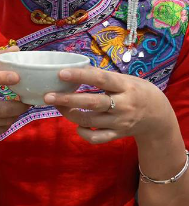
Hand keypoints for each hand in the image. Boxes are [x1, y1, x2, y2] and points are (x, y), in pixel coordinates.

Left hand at [43, 67, 177, 144]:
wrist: (158, 116)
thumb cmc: (136, 91)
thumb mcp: (125, 79)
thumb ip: (103, 76)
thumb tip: (77, 67)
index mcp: (125, 86)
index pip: (100, 79)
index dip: (80, 76)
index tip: (61, 73)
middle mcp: (123, 105)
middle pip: (92, 102)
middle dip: (68, 100)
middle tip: (48, 96)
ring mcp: (120, 122)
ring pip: (90, 121)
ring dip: (70, 114)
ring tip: (57, 105)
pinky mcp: (117, 135)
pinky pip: (96, 138)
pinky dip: (83, 133)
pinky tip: (77, 124)